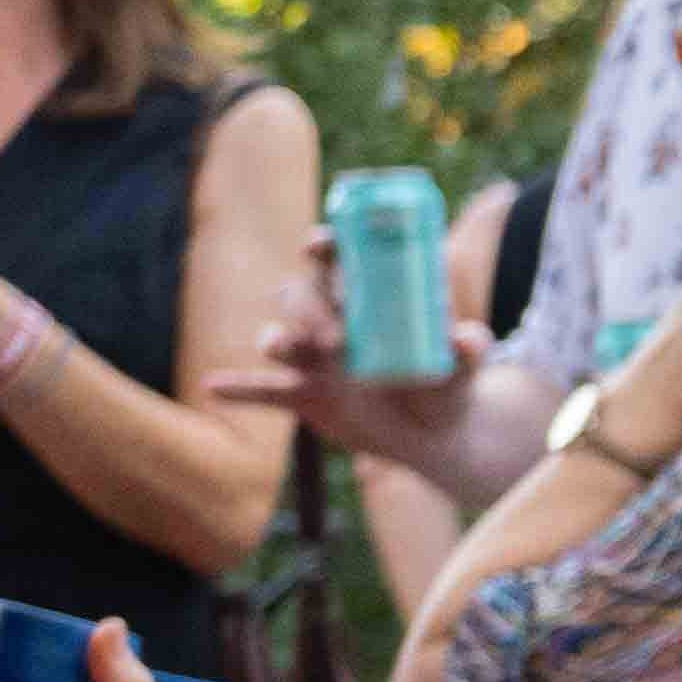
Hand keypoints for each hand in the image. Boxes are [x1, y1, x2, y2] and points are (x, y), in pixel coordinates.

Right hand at [223, 228, 502, 479]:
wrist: (432, 437)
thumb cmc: (447, 386)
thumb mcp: (463, 370)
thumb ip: (467, 352)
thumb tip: (468, 339)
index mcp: (367, 301)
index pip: (338, 263)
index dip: (324, 247)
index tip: (320, 244)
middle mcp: (331, 321)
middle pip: (300, 296)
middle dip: (308, 308)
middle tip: (334, 337)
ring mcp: (312, 359)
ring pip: (278, 337)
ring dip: (279, 340)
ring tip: (287, 349)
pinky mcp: (301, 394)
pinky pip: (262, 390)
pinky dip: (239, 388)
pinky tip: (214, 388)